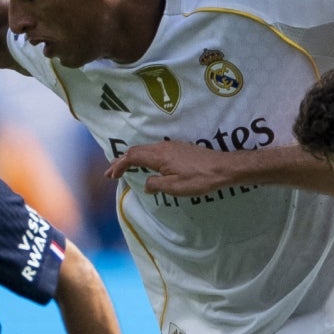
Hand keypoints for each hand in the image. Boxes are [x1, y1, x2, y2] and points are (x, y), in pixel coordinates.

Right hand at [105, 140, 237, 196]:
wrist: (222, 168)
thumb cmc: (199, 179)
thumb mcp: (175, 187)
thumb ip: (156, 184)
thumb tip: (146, 184)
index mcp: (159, 156)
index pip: (132, 157)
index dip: (119, 165)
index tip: (111, 176)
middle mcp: (163, 147)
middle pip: (136, 151)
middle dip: (122, 161)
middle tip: (112, 173)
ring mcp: (172, 146)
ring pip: (146, 150)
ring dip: (133, 159)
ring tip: (124, 169)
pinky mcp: (179, 149)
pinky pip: (155, 151)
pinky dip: (144, 158)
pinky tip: (146, 166)